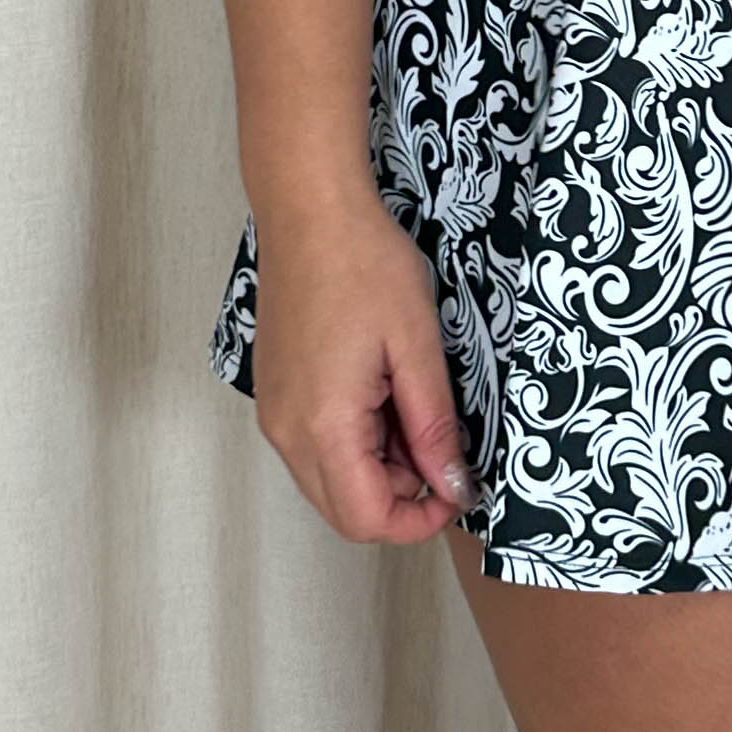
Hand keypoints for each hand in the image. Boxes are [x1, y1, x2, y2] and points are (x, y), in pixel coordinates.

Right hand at [250, 193, 478, 545]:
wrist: (310, 211)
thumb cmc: (365, 264)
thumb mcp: (417, 344)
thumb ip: (433, 425)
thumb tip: (452, 486)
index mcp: (323, 425)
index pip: (367, 519)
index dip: (420, 519)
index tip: (458, 485)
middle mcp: (286, 432)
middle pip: (345, 510)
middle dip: (402, 494)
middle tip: (440, 441)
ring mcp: (274, 413)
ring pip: (330, 480)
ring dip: (379, 466)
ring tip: (411, 401)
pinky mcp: (274, 393)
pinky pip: (315, 446)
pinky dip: (355, 441)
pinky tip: (382, 390)